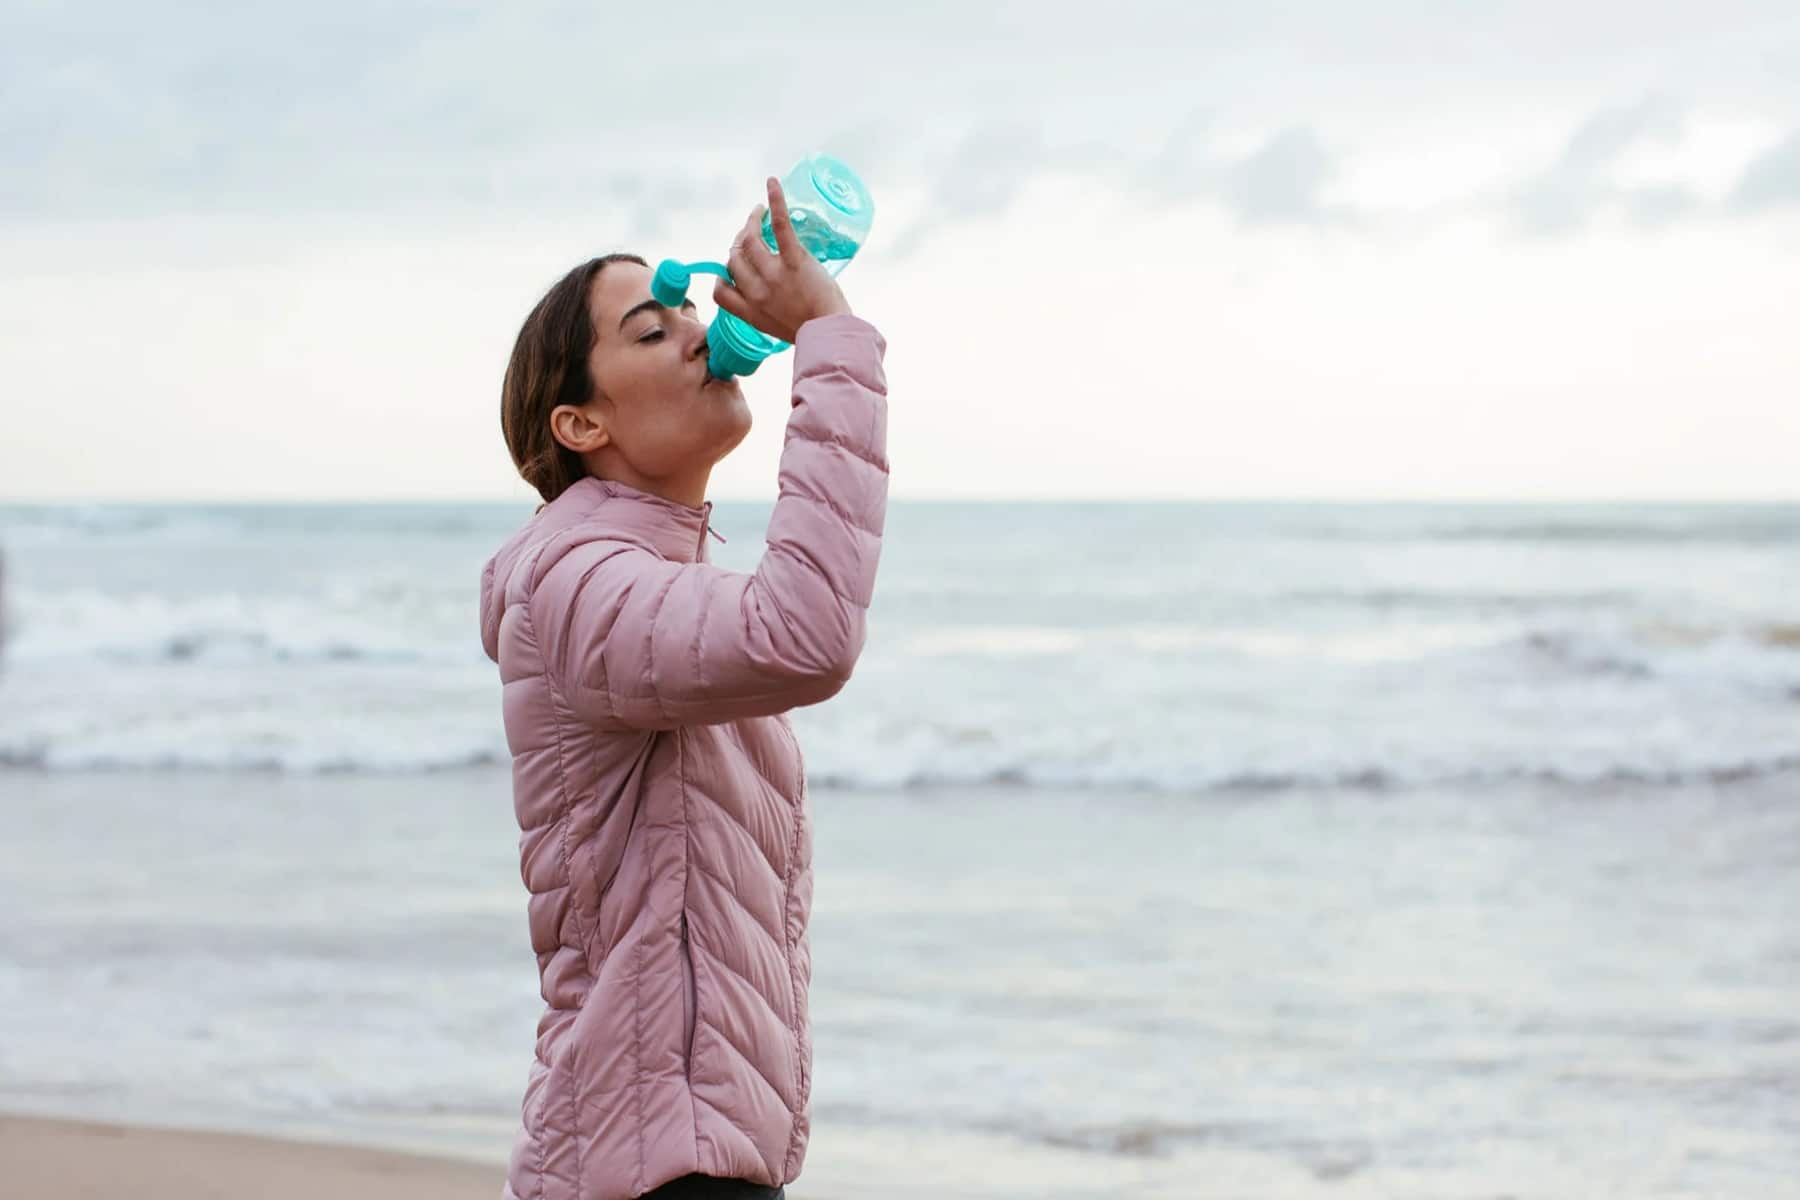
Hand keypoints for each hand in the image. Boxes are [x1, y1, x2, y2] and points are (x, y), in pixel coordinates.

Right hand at [711, 176, 852, 344]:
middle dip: (739, 242)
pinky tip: (772, 183)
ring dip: (751, 221)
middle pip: (734, 258)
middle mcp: (755, 291)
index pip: (720, 290)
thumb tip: (765, 299)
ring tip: (758, 211)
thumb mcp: (775, 329)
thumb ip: (763, 312)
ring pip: (748, 239)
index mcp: (749, 310)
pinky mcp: (794, 260)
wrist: (832, 332)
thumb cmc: (810, 332)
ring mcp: (773, 274)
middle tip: (751, 231)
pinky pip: (779, 226)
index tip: (732, 271)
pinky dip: (775, 201)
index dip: (723, 277)